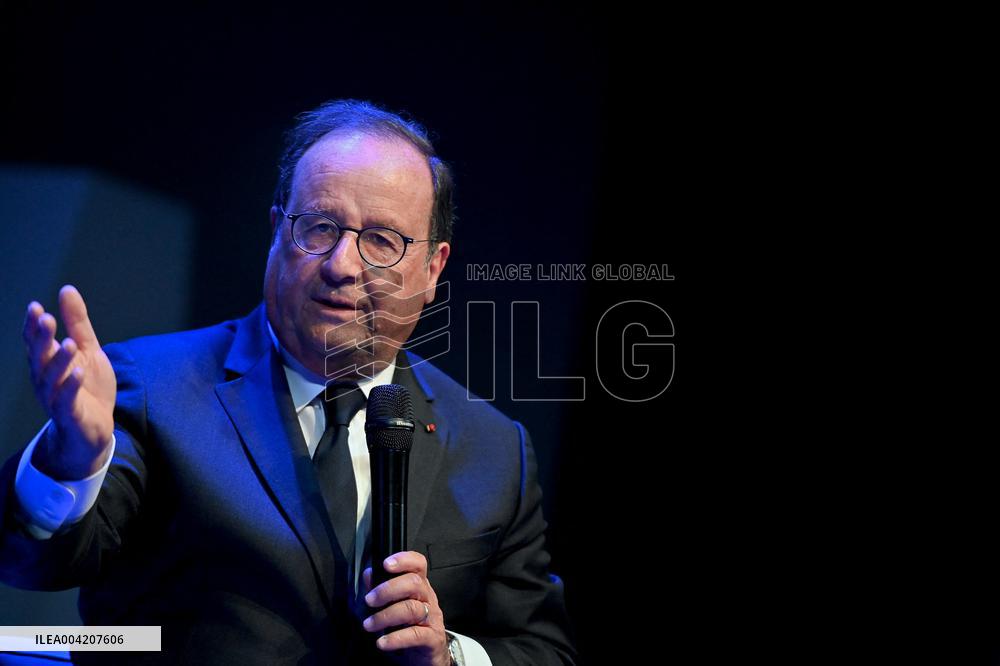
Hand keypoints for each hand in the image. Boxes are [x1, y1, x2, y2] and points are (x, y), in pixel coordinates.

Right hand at [22, 285, 115, 478]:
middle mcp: (45, 379)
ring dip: (60, 360)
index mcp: (47, 362)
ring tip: (70, 343)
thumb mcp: (88, 349)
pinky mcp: (70, 414)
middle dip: (41, 339)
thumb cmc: (88, 386)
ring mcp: (55, 397)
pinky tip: (79, 371)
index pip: (35, 341)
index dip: (33, 326)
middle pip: (39, 357)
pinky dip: (72, 385)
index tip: (36, 307)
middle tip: (47, 319)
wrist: (95, 427)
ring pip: (52, 378)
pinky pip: (67, 399)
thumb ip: (78, 322)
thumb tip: (66, 289)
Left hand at [362, 551, 450, 665]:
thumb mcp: (393, 607)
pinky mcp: (432, 639)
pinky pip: (415, 635)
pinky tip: (382, 643)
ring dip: (385, 616)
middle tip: (369, 600)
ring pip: (412, 609)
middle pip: (414, 583)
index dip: (404, 560)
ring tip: (369, 625)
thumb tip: (368, 574)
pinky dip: (396, 638)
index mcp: (419, 587)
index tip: (385, 564)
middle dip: (388, 589)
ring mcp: (432, 618)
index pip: (418, 564)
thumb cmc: (408, 628)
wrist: (426, 657)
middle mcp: (428, 598)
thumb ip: (380, 590)